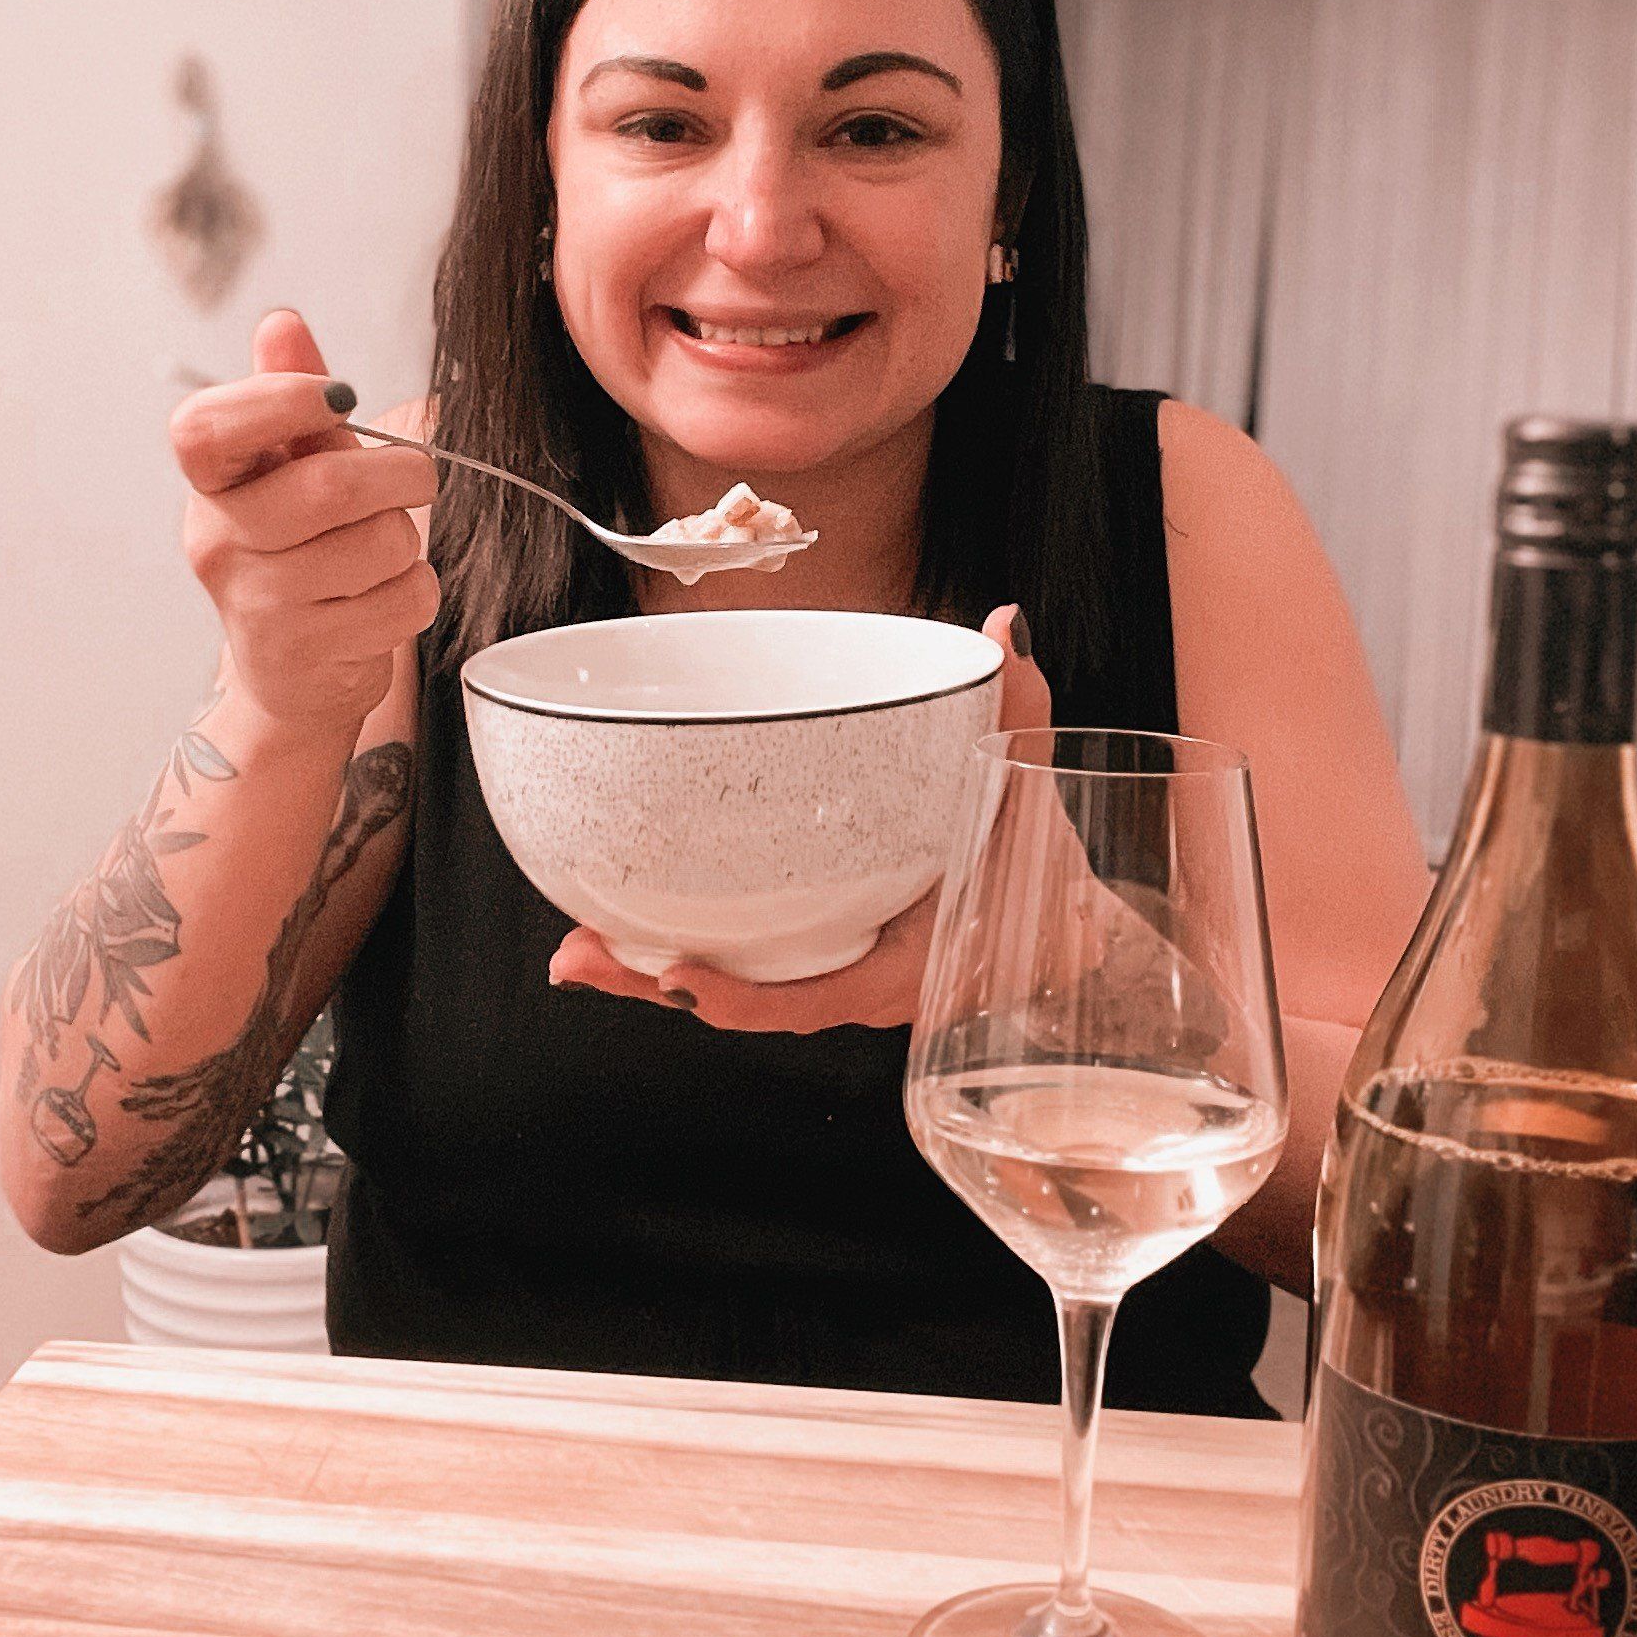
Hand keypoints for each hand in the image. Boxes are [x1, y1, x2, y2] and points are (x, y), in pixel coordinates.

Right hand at [173, 310, 439, 733]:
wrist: (295, 674)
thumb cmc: (302, 552)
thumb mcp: (291, 467)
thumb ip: (289, 395)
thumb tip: (282, 324)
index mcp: (209, 484)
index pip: (206, 430)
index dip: (279, 399)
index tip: (336, 396)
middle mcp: (220, 542)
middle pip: (328, 486)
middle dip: (400, 473)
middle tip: (415, 474)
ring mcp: (260, 605)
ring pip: (379, 544)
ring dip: (406, 539)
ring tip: (383, 550)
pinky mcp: (308, 654)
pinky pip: (402, 600)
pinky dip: (416, 591)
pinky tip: (385, 597)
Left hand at [547, 604, 1051, 1032]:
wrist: (1060, 929)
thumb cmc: (1040, 866)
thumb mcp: (1030, 788)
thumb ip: (1018, 712)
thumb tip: (1004, 633)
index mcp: (912, 966)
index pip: (817, 997)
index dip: (744, 996)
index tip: (678, 977)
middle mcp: (863, 989)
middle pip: (748, 1003)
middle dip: (658, 986)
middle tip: (577, 958)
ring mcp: (834, 981)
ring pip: (735, 993)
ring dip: (652, 976)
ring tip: (576, 951)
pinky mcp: (815, 961)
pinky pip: (746, 971)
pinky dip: (687, 957)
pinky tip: (624, 931)